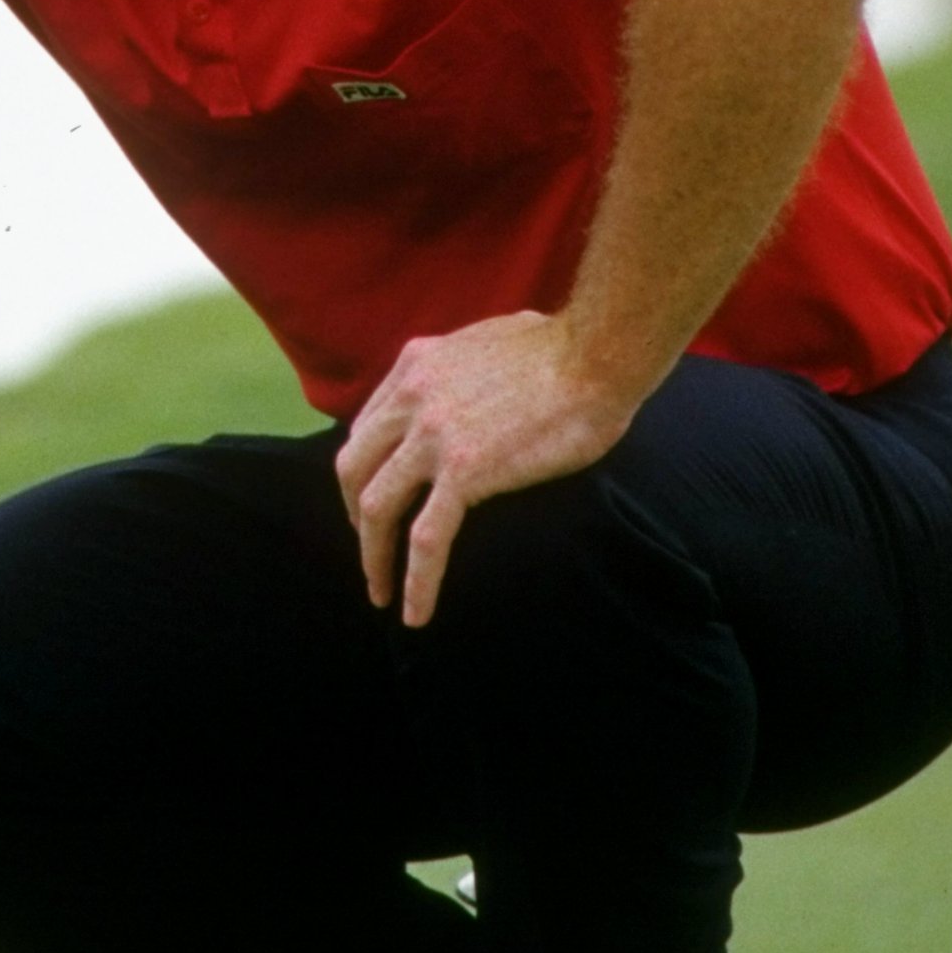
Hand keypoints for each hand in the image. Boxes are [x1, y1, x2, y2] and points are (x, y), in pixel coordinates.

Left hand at [336, 311, 642, 627]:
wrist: (597, 355)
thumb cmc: (564, 348)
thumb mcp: (488, 339)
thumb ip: (463, 364)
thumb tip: (475, 372)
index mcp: (415, 365)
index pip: (367, 426)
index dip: (365, 468)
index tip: (374, 496)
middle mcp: (411, 398)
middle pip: (354, 466)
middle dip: (354, 512)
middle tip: (370, 546)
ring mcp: (432, 436)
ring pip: (376, 506)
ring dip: (371, 555)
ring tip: (379, 592)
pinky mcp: (464, 472)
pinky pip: (426, 539)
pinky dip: (414, 582)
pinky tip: (415, 613)